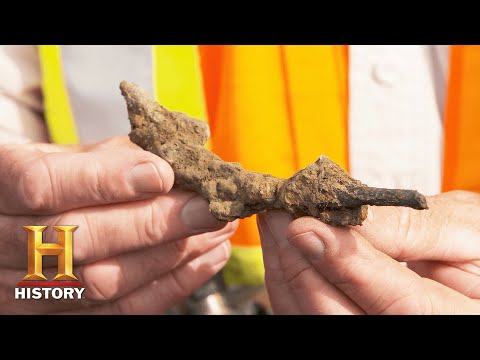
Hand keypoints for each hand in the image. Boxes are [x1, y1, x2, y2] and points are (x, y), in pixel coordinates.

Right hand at [0, 137, 236, 313]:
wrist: (13, 225)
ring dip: (170, 256)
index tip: (162, 173)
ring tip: (216, 229)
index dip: (105, 181)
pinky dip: (171, 285)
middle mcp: (2, 244)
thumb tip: (176, 159)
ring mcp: (25, 290)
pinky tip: (205, 257)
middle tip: (207, 208)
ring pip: (101, 283)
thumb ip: (109, 158)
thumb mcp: (61, 157)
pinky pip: (118, 312)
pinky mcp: (57, 317)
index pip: (44, 185)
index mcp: (0, 185)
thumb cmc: (46, 181)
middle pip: (77, 241)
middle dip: (153, 224)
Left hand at [257, 191, 479, 313]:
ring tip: (274, 223)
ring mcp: (369, 330)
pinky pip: (307, 312)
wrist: (474, 277)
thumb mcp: (467, 233)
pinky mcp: (348, 319)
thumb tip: (348, 213)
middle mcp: (404, 332)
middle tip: (277, 212)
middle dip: (297, 260)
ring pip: (312, 315)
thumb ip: (413, 228)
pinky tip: (284, 248)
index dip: (342, 261)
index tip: (303, 225)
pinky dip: (288, 281)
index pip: (393, 301)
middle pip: (336, 312)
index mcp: (450, 318)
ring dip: (285, 268)